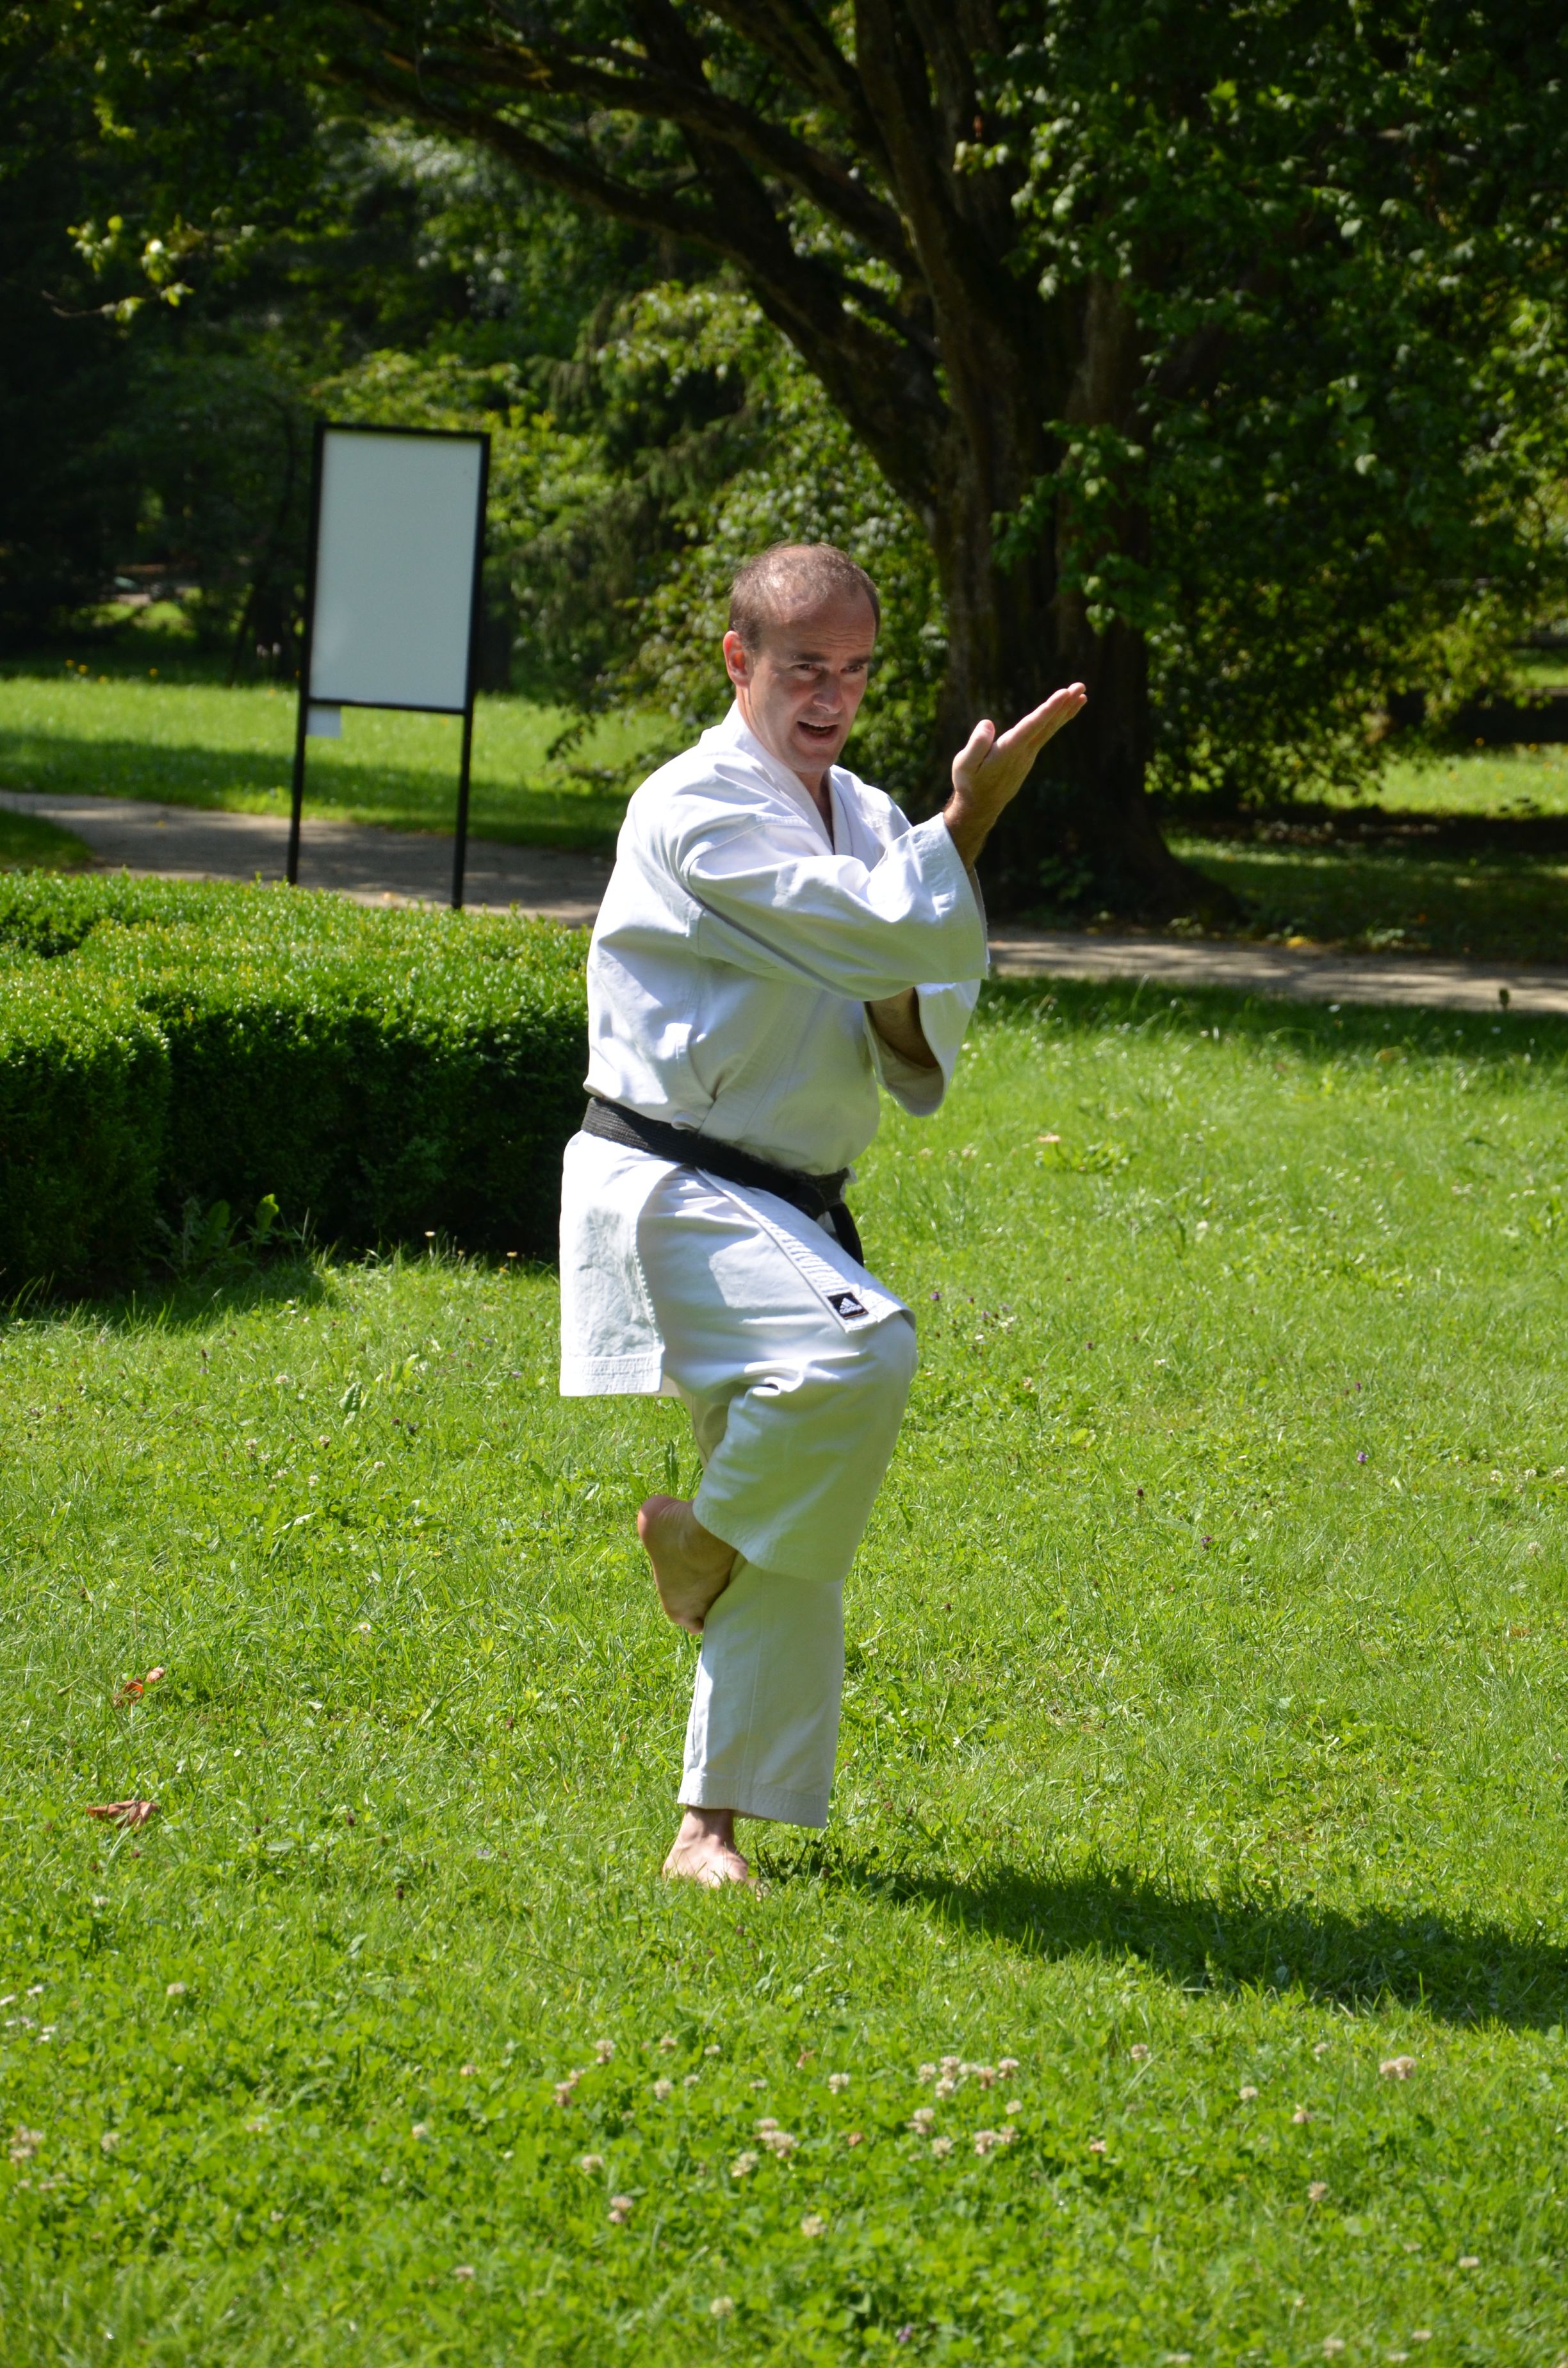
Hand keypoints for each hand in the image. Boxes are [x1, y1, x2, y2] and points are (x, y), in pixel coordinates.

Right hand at [943, 682, 1087, 867]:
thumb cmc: (969, 783)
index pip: (1032, 726)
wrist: (981, 807)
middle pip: (1048, 725)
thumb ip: (976, 745)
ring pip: (1050, 729)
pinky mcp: (1028, 755)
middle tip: (1081, 686)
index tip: (1064, 694)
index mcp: (1008, 750)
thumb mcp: (964, 765)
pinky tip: (1065, 711)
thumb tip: (988, 723)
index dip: (1048, 709)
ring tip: (1082, 694)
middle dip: (1064, 705)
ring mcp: (1029, 754)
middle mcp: (1024, 752)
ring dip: (1066, 711)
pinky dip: (1058, 721)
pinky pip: (1046, 734)